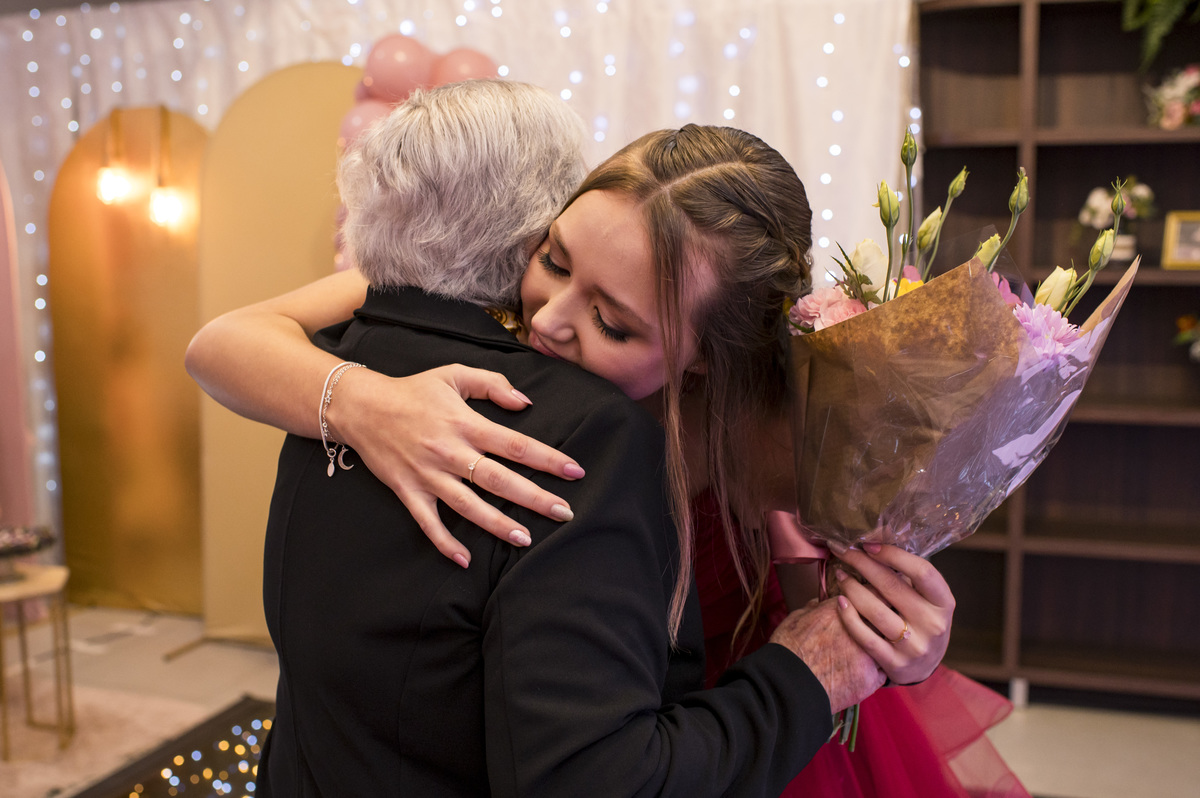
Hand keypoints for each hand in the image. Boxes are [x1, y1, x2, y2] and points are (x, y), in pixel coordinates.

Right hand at [328, 364, 583, 566]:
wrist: (362, 406)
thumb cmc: (413, 390)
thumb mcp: (454, 374)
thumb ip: (492, 384)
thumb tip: (525, 402)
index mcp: (465, 423)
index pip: (515, 444)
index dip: (547, 458)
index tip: (574, 471)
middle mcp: (450, 452)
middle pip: (498, 479)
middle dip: (534, 498)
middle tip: (565, 513)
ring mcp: (428, 475)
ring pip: (468, 505)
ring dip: (497, 524)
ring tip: (526, 539)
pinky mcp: (408, 491)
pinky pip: (428, 522)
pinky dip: (445, 542)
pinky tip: (465, 560)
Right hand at [769, 599, 885, 711]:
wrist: (789, 684)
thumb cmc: (788, 649)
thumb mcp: (797, 617)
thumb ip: (815, 608)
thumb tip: (820, 603)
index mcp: (843, 608)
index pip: (872, 593)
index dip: (873, 596)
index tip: (872, 600)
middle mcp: (862, 628)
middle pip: (887, 616)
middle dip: (886, 617)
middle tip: (879, 622)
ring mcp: (870, 654)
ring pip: (889, 645)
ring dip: (885, 645)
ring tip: (876, 649)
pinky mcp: (871, 678)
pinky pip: (883, 672)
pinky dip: (876, 671)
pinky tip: (864, 672)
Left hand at [827, 542, 954, 685]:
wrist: (923, 666)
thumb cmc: (920, 620)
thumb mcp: (925, 598)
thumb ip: (907, 574)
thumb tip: (876, 537)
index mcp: (943, 602)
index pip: (921, 571)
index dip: (893, 554)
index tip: (867, 544)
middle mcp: (933, 624)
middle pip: (891, 586)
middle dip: (862, 564)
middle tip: (843, 551)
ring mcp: (915, 646)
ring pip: (875, 611)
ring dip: (852, 588)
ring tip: (840, 575)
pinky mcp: (896, 664)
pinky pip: (865, 636)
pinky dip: (849, 616)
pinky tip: (840, 601)